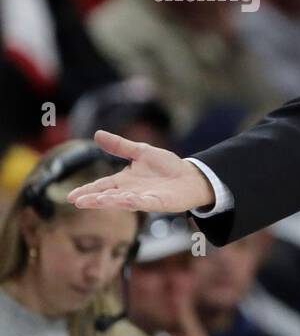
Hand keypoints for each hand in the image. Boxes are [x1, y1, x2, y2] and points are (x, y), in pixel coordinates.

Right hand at [66, 130, 215, 212]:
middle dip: (93, 198)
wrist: (191, 176)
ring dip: (110, 201)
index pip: (102, 185)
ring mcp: (144, 198)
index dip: (88, 190)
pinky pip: (145, 203)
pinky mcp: (159, 202)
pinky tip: (125, 200)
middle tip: (77, 201)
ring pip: (123, 201)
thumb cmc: (166, 166)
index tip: (72, 196)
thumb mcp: (141, 151)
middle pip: (108, 195)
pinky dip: (135, 202)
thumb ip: (120, 145)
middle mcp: (131, 191)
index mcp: (124, 180)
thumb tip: (97, 133)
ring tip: (95, 201)